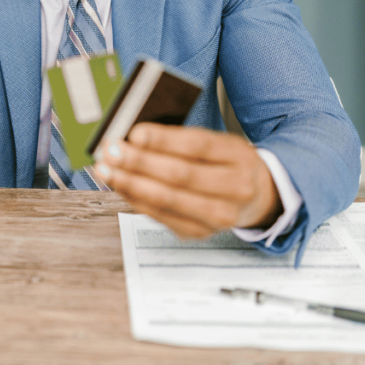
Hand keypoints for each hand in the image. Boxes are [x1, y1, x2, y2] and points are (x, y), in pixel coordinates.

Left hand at [95, 123, 281, 237]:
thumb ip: (181, 139)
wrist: (259, 197)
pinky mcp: (200, 232)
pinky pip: (161, 216)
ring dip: (130, 184)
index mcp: (238, 157)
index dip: (163, 140)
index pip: (198, 146)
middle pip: (180, 175)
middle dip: (138, 162)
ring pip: (167, 199)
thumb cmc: (229, 163)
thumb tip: (134, 137)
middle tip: (110, 151)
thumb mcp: (218, 142)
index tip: (133, 132)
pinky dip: (135, 199)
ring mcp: (218, 216)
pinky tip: (120, 186)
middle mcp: (234, 188)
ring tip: (106, 170)